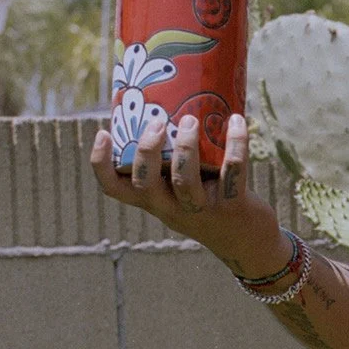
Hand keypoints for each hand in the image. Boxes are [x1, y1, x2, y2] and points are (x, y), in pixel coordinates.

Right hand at [89, 109, 293, 282]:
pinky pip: (233, 173)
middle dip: (147, 150)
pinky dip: (236, 144)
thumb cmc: (209, 204)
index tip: (103, 133)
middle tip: (157, 122)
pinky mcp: (233, 207)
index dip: (101, 163)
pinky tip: (236, 120)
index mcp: (153, 200)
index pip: (114, 189)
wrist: (247, 244)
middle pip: (145, 184)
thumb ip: (171, 162)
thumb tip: (169, 104)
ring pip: (184, 181)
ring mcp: (201, 210)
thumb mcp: (181, 190)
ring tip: (190, 120)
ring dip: (185, 147)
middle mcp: (171, 208)